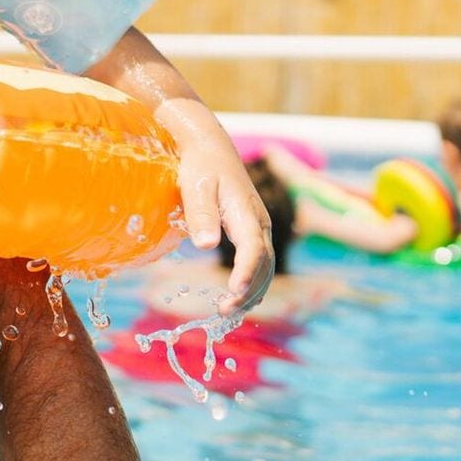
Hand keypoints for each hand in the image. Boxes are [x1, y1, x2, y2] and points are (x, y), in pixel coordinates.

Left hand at [172, 131, 273, 315]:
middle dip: (248, 290)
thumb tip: (206, 245)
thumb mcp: (195, 186)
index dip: (246, 271)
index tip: (233, 291)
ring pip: (265, 267)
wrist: (210, 149)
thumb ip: (201, 214)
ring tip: (227, 311)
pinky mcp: (252, 232)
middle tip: (223, 310)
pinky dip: (253, 284)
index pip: (253, 248)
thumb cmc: (200, 167)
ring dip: (252, 292)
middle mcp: (260, 223)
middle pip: (264, 264)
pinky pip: (260, 263)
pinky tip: (239, 300)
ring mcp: (259, 228)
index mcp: (246, 212)